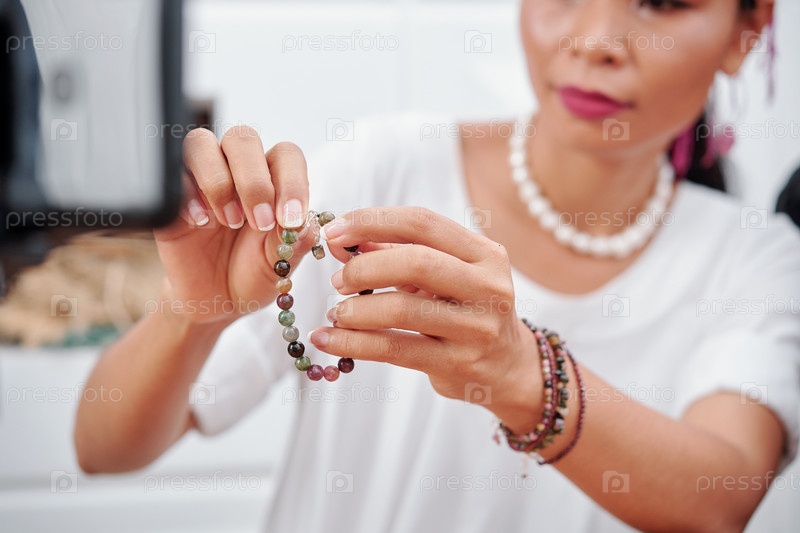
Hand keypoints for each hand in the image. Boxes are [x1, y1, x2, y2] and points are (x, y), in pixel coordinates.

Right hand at [152, 127, 314, 324]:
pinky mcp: (172, 193)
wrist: (216, 299)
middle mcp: (238, 169)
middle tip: (260, 223)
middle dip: (254, 182)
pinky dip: (188, 194)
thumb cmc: (253, 273)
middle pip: (243, 138)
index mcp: (274, 178)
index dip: (291, 181)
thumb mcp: (281, 264)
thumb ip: (295, 241)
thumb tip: (304, 223)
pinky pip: (172, 171)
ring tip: (230, 222)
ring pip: (202, 143)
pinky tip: (200, 222)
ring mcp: (202, 177)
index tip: (289, 220)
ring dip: (219, 182)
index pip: (287, 155)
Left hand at [310, 206, 542, 430]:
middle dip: (364, 267)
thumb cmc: (465, 311)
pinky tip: (327, 339)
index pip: (422, 222)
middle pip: (416, 262)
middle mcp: (488, 287)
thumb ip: (394, 253)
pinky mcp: (457, 363)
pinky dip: (352, 343)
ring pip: (402, 309)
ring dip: (355, 309)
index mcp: (484, 253)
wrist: (506, 368)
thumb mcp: (442, 275)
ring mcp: (476, 328)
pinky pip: (394, 348)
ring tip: (337, 312)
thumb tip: (340, 242)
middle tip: (338, 280)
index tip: (334, 231)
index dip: (372, 221)